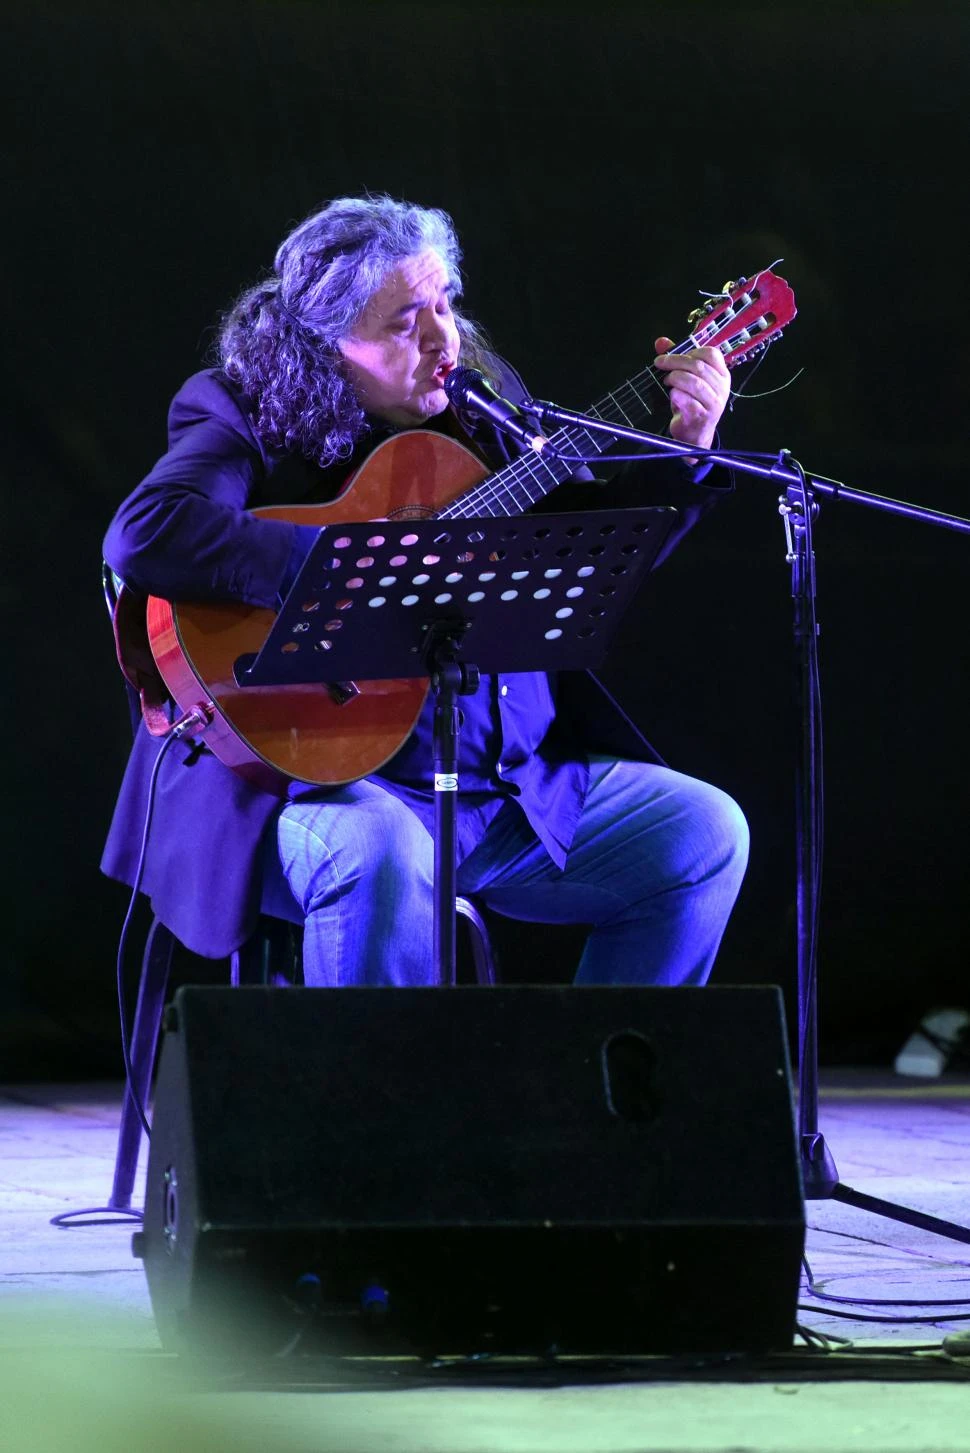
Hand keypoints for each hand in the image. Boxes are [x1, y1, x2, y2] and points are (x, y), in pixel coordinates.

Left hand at [653, 335, 730, 453]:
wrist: (695, 434)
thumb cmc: (692, 403)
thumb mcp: (686, 379)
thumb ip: (676, 359)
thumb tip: (660, 342)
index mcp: (721, 374)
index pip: (711, 354)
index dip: (690, 351)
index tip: (672, 355)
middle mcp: (721, 388)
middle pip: (699, 366)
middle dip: (675, 362)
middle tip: (660, 364)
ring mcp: (714, 403)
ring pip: (694, 383)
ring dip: (676, 378)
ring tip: (666, 381)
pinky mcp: (703, 417)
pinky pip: (688, 401)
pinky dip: (676, 395)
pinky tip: (672, 395)